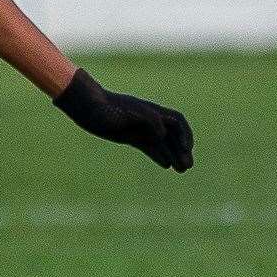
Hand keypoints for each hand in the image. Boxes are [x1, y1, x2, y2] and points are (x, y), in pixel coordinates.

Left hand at [54, 69, 192, 170]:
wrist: (88, 107)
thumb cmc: (108, 107)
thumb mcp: (129, 112)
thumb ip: (149, 120)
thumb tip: (163, 133)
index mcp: (152, 111)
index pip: (177, 122)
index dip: (185, 135)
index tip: (186, 150)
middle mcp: (150, 120)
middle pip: (172, 135)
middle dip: (182, 150)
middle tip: (188, 166)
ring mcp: (140, 129)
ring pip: (163, 143)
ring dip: (173, 155)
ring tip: (182, 170)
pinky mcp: (131, 136)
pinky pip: (150, 147)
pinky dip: (159, 155)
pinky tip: (166, 165)